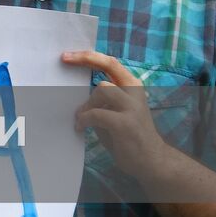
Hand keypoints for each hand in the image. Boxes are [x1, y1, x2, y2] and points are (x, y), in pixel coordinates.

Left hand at [61, 50, 168, 182]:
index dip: (89, 56)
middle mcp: (135, 92)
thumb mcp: (116, 111)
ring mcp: (132, 107)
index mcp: (132, 86)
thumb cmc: (128, 136)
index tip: (67, 55)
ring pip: (102, 88)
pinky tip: (81, 128)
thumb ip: (103, 99)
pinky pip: (96, 114)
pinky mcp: (125, 123)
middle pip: (108, 65)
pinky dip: (84, 119)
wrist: (152, 161)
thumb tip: (75, 90)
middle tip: (63, 60)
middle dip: (83, 60)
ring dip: (87, 103)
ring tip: (81, 117)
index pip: (111, 62)